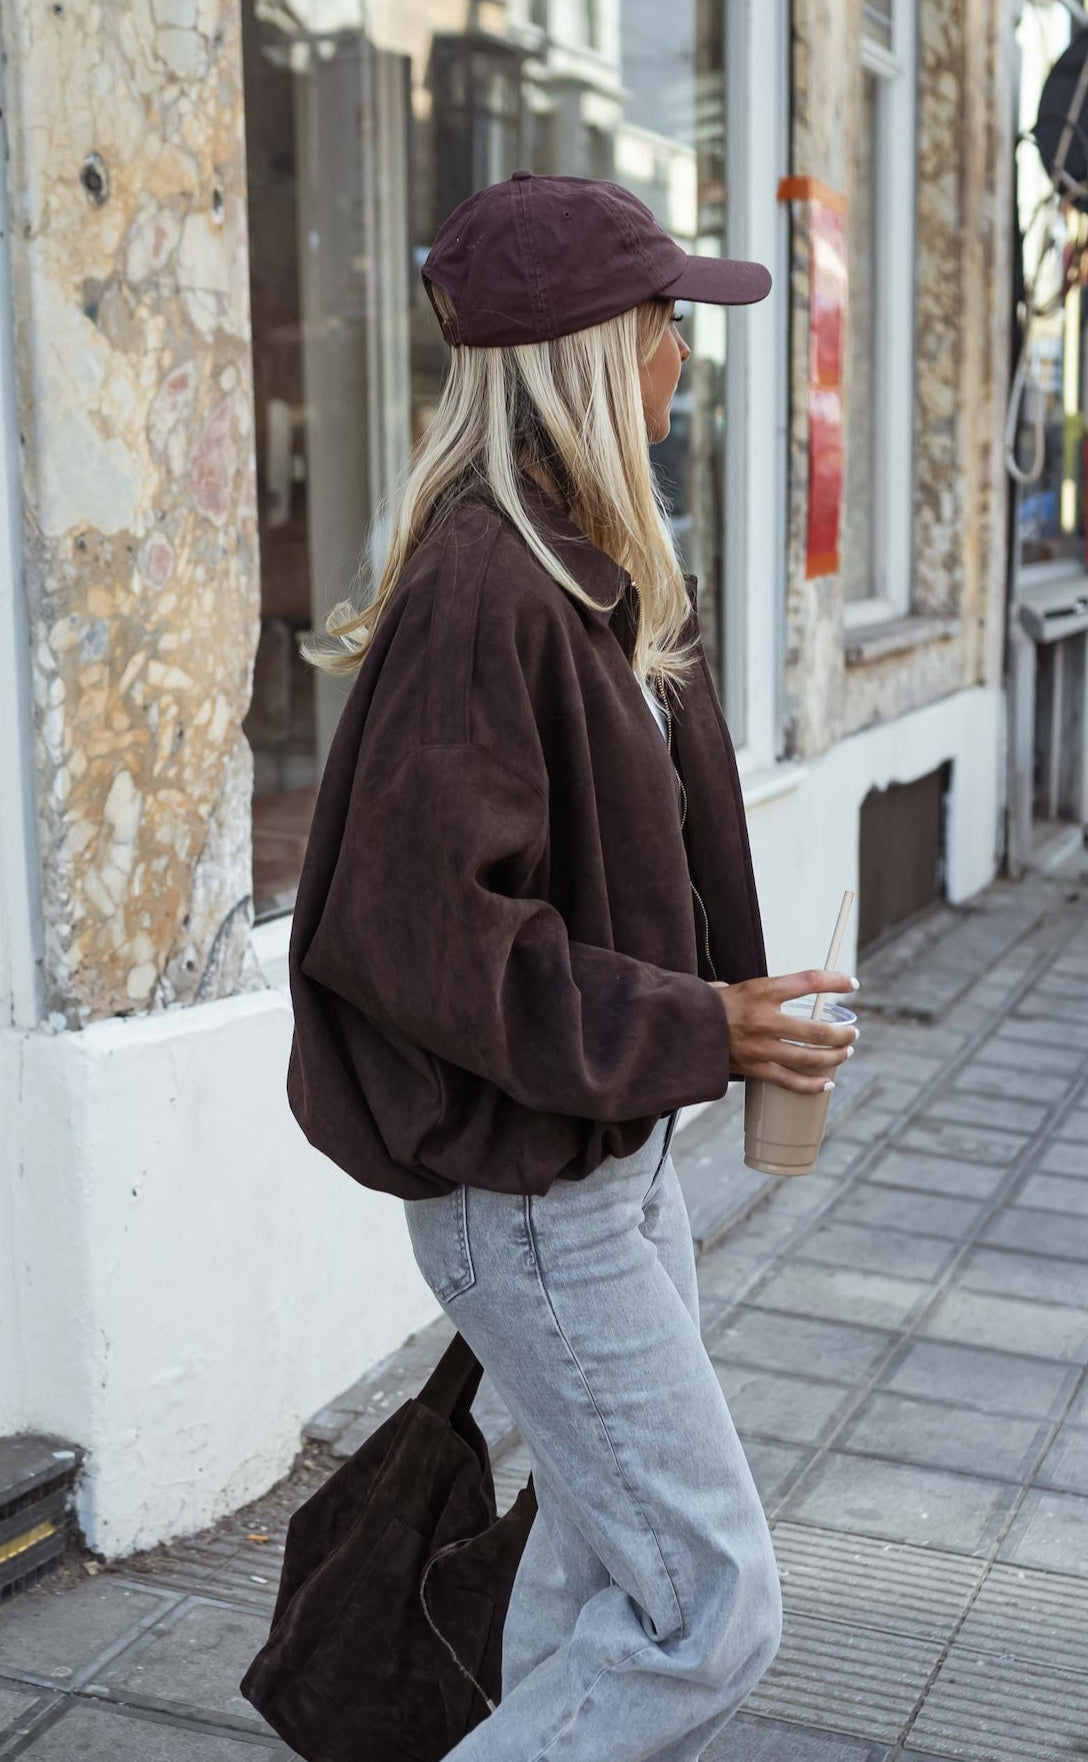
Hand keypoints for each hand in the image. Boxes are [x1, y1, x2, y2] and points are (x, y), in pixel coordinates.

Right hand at [712, 970, 858, 1093]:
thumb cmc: (711, 1004)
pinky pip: (789, 1081)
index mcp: (761, 991)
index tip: (853, 984)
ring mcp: (760, 1047)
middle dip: (842, 1033)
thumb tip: (791, 992)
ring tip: (846, 1053)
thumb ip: (766, 991)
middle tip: (853, 1033)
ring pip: (808, 1058)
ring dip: (833, 1057)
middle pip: (817, 1029)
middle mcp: (763, 1019)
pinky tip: (827, 1083)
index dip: (835, 982)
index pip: (809, 981)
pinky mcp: (753, 1068)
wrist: (681, 1028)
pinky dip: (811, 1084)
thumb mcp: (738, 986)